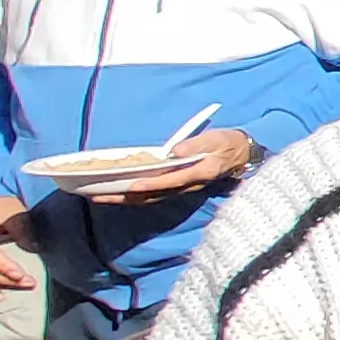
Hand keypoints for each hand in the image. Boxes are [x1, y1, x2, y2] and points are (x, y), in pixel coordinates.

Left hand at [89, 127, 255, 203]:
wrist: (242, 156)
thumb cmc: (227, 144)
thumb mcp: (216, 139)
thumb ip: (197, 144)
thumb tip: (175, 150)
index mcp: (198, 174)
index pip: (170, 181)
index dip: (150, 185)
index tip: (130, 186)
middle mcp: (187, 186)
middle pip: (152, 195)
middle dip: (125, 197)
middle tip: (98, 197)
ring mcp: (182, 189)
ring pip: (150, 198)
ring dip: (125, 199)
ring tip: (101, 197)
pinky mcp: (178, 187)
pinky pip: (153, 196)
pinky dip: (135, 197)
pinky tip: (120, 195)